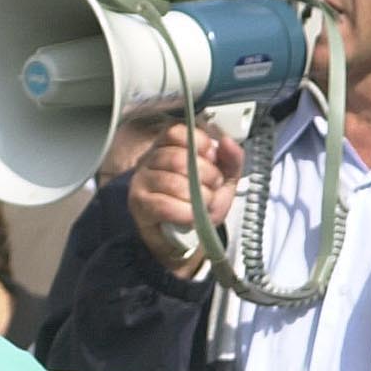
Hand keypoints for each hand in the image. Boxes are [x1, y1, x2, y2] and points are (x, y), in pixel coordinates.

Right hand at [125, 122, 244, 277]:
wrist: (187, 238)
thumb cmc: (200, 204)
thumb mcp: (223, 180)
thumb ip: (231, 159)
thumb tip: (228, 142)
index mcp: (170, 146)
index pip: (178, 132)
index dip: (200, 144)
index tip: (212, 158)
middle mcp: (151, 160)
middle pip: (178, 158)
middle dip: (206, 174)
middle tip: (213, 186)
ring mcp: (142, 181)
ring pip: (172, 182)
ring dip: (197, 197)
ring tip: (204, 203)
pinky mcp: (139, 204)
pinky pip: (164, 205)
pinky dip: (184, 212)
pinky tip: (192, 216)